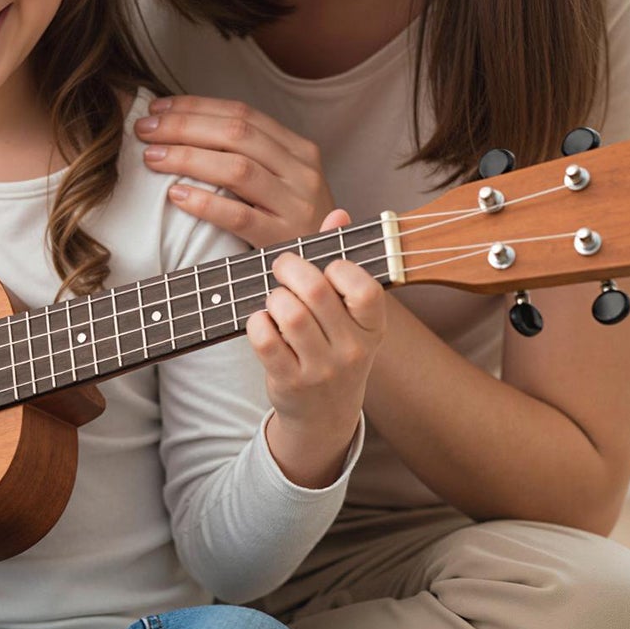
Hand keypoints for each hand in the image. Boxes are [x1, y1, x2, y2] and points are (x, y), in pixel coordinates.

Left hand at [135, 96, 335, 249]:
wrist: (328, 271)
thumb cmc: (290, 224)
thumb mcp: (282, 182)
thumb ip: (248, 156)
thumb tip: (184, 127)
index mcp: (299, 149)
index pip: (243, 114)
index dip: (196, 107)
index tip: (158, 107)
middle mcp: (301, 172)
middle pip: (236, 135)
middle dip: (184, 126)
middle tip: (145, 130)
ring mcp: (296, 206)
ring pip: (237, 169)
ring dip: (188, 158)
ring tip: (152, 158)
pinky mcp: (283, 239)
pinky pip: (239, 216)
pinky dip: (205, 203)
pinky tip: (176, 196)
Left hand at [247, 209, 386, 486]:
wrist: (325, 415)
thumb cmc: (334, 348)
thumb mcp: (348, 314)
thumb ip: (341, 262)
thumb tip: (338, 213)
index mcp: (373, 328)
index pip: (364, 288)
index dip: (339, 268)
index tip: (325, 268)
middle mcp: (353, 350)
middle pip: (316, 292)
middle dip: (291, 269)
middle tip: (282, 267)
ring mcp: (322, 370)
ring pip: (289, 314)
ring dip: (273, 297)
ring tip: (274, 299)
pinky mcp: (289, 382)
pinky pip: (264, 339)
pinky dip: (256, 323)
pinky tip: (261, 322)